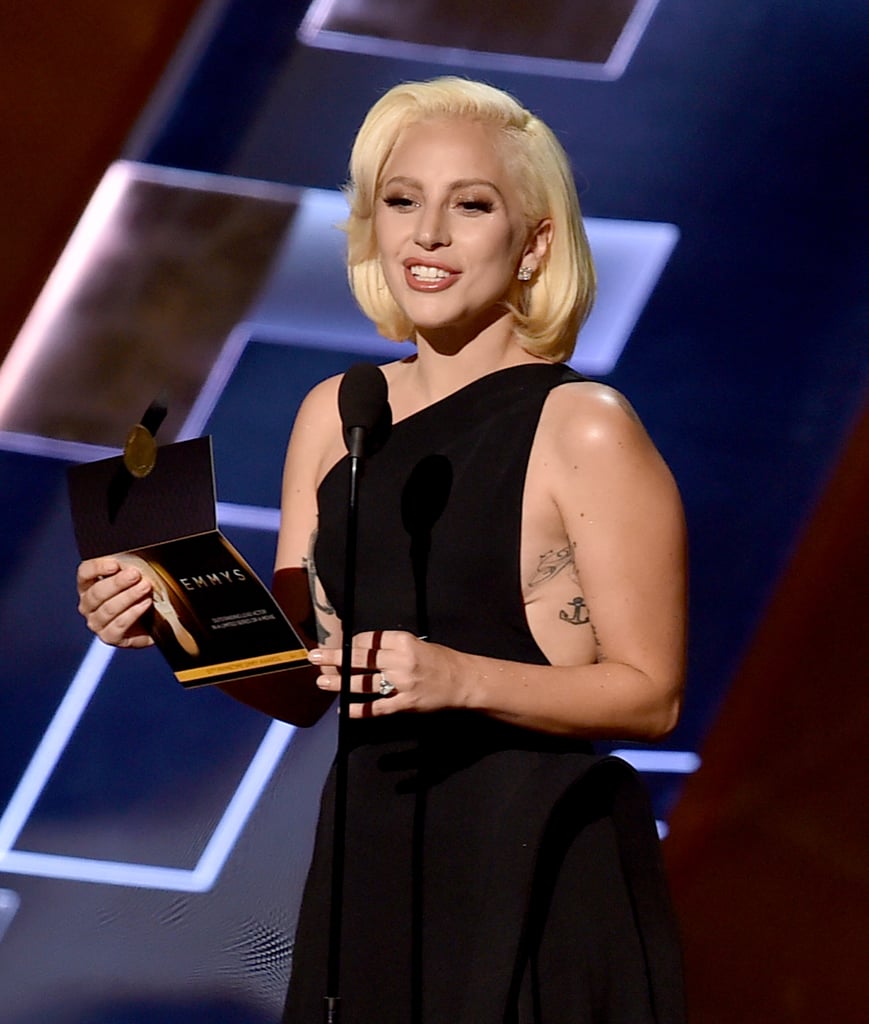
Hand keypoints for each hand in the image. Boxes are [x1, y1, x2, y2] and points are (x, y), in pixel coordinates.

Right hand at [76, 556, 154, 648]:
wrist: (151, 621)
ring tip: (145, 587)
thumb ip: (127, 566)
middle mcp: (88, 605)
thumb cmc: (139, 593)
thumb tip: (134, 553)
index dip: (97, 568)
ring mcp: (97, 623)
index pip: (84, 573)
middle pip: (97, 592)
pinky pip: (118, 625)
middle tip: (136, 574)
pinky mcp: (109, 637)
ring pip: (108, 609)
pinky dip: (133, 613)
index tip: (115, 564)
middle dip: (118, 582)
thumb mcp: (133, 576)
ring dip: (128, 597)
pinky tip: (145, 604)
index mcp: (88, 586)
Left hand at [310, 631, 466, 717]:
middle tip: (315, 656)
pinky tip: (344, 710)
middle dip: (334, 657)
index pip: (367, 640)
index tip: (341, 647)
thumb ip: (390, 648)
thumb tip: (360, 652)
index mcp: (403, 641)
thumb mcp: (416, 644)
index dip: (350, 644)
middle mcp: (400, 660)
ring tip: (322, 681)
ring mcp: (402, 684)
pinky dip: (359, 709)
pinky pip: (377, 707)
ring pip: (364, 683)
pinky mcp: (406, 703)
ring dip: (340, 683)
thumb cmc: (440, 661)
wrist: (464, 681)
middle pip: (360, 658)